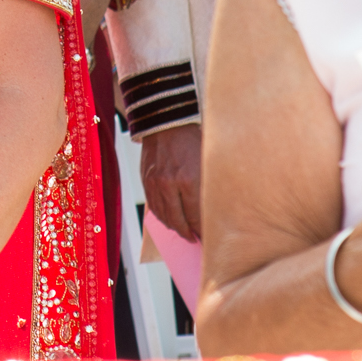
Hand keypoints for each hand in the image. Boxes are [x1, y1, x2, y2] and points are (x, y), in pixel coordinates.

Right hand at [138, 124, 201, 242]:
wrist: (166, 121)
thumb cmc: (191, 138)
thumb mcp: (207, 160)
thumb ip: (209, 185)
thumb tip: (214, 208)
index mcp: (189, 179)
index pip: (197, 216)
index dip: (204, 229)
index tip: (210, 237)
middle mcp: (170, 184)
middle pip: (180, 221)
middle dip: (190, 233)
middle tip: (197, 240)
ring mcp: (155, 184)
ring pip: (165, 217)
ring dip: (176, 228)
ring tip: (185, 233)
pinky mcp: (146, 181)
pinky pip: (154, 207)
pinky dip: (163, 217)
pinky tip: (171, 220)